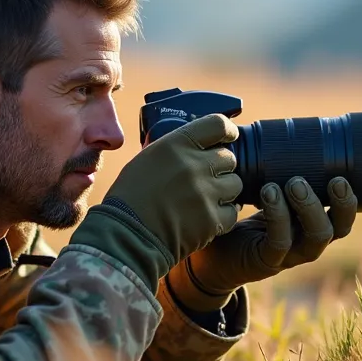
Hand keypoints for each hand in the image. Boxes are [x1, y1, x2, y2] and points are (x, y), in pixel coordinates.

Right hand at [68, 114, 243, 290]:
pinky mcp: (212, 220)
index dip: (227, 131)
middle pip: (229, 158)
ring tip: (206, 199)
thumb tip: (199, 148)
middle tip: (207, 177)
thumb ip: (175, 150)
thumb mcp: (147, 159)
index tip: (229, 137)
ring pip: (235, 184)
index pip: (218, 125)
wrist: (126, 235)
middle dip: (221, 167)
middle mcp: (194, 165)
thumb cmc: (130, 197)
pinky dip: (222, 216)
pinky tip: (207, 217)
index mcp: (176, 144)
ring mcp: (206, 193)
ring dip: (225, 191)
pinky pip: (232, 213)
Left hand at [167, 176, 357, 311]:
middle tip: (333, 179)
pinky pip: (281, 242)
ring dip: (309, 207)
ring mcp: (290, 254)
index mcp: (310, 222)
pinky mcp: (268, 261)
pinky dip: (279, 216)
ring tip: (292, 183)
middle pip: (339, 228)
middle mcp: (306, 239)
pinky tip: (269, 194)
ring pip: (317, 237)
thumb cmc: (238, 217)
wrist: (210, 255)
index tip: (342, 173)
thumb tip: (263, 126)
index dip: (350, 198)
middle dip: (341, 203)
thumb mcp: (259, 192)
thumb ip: (269, 169)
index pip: (342, 214)